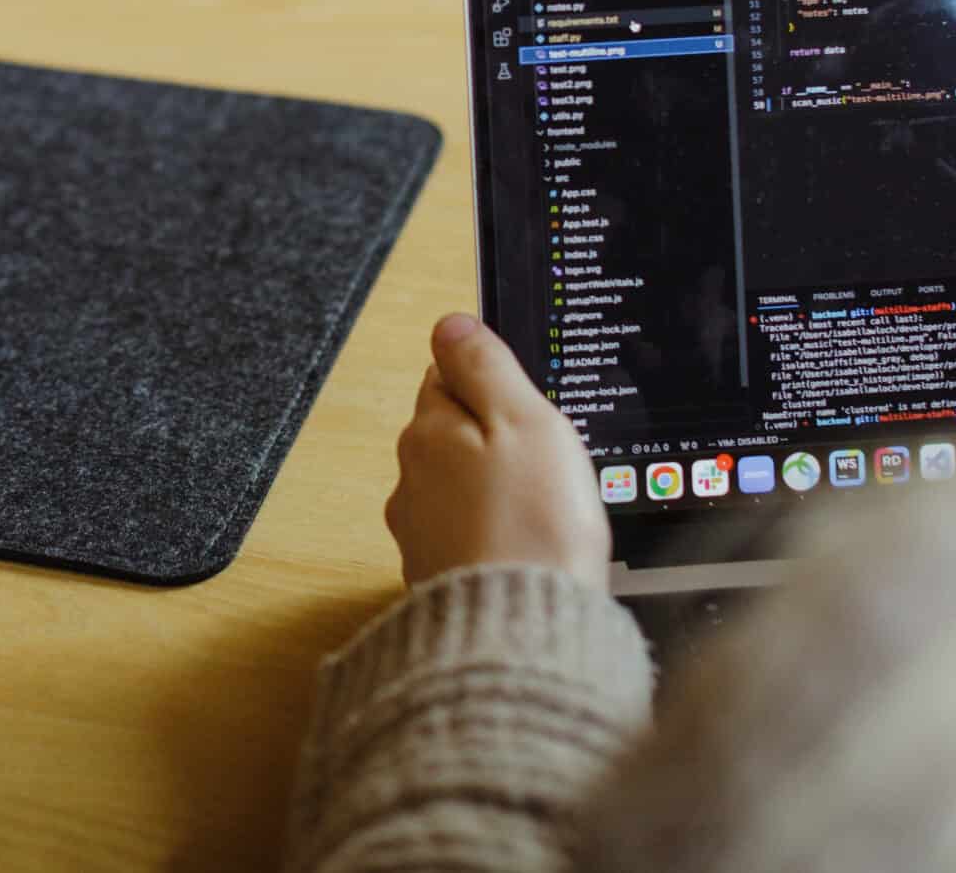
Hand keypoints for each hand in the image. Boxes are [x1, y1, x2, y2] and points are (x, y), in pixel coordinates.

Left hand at [384, 314, 610, 585]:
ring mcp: (420, 532)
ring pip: (459, 489)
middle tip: (545, 464)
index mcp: (428, 431)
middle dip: (492, 442)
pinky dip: (493, 538)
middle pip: (451, 435)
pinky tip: (526, 551)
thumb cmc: (535, 524)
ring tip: (541, 514)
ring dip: (493, 494)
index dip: (493, 387)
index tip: (528, 407)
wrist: (524, 632)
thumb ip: (484, 365)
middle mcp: (410, 479)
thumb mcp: (525, 419)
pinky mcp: (438, 577)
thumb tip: (451, 323)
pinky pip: (467, 538)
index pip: (446, 378)